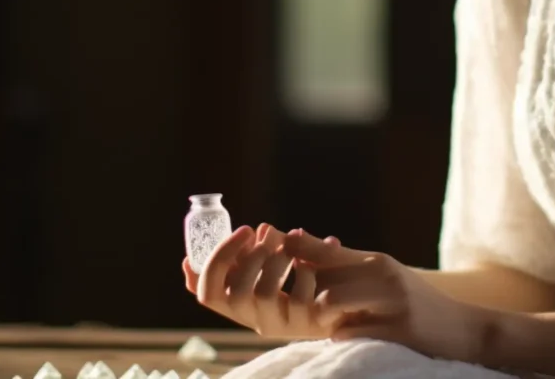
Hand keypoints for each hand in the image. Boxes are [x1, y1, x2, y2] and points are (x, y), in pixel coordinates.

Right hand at [181, 222, 340, 338]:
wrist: (354, 299)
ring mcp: (279, 323)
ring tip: (287, 247)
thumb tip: (260, 228)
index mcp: (244, 301)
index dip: (201, 272)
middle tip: (253, 231)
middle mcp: (255, 316)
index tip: (200, 250)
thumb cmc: (314, 277)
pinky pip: (298, 299)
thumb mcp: (287, 260)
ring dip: (273, 261)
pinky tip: (310, 266)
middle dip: (237, 257)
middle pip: (226, 294)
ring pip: (262, 294)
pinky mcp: (306, 325)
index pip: (208, 294)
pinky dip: (304, 274)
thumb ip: (270, 249)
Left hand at [284, 231, 496, 364]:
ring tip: (321, 325)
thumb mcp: (383, 277)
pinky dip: (339, 338)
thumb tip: (297, 245)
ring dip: (319, 317)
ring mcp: (393, 302)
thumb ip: (344, 265)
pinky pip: (352, 333)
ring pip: (331, 301)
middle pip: (322, 277)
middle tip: (291, 305)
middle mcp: (384, 275)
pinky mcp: (399, 330)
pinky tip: (342, 340)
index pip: (324, 251)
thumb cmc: (414, 304)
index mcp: (377, 261)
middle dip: (302, 293)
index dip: (293, 250)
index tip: (268, 252)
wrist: (463, 329)